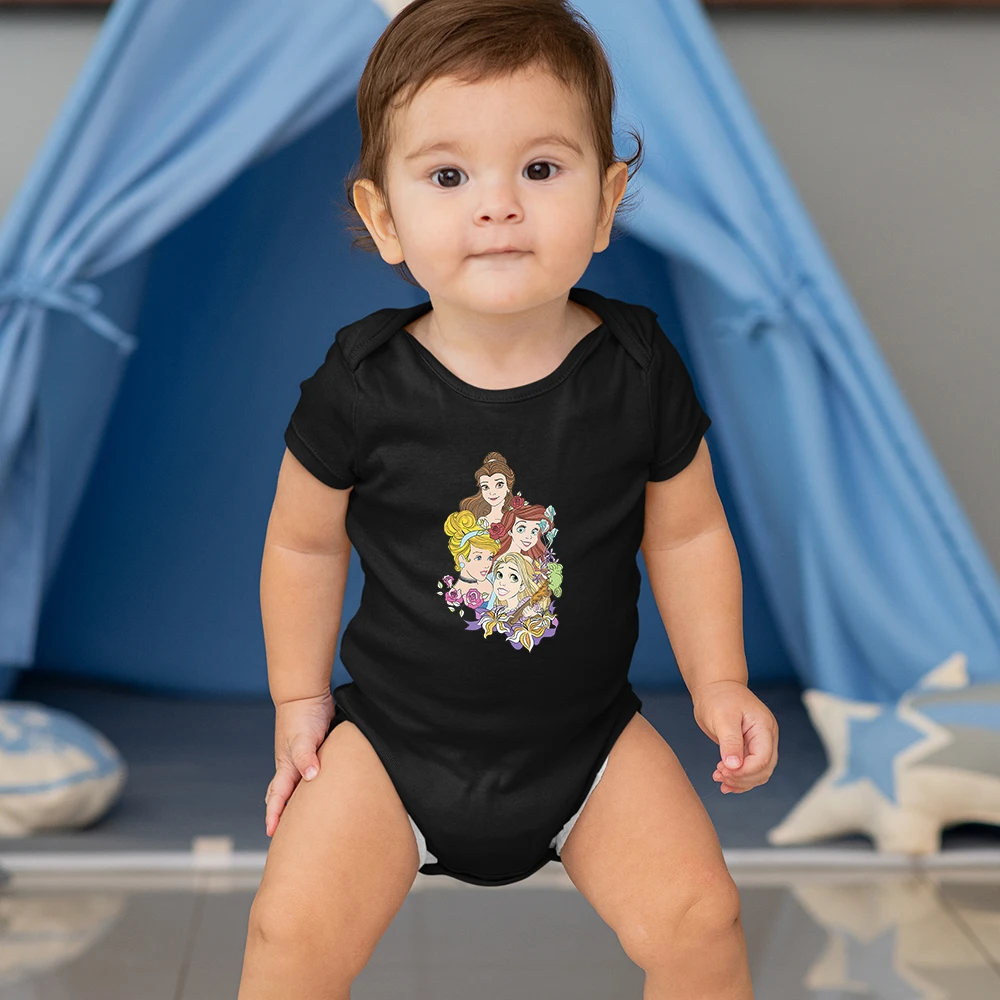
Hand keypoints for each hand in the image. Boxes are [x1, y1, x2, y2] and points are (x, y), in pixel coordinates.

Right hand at [264, 690, 335, 836]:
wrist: (306, 694)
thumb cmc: (302, 714)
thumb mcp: (303, 737)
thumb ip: (306, 756)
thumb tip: (311, 776)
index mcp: (286, 766)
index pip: (278, 797)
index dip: (274, 815)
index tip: (272, 833)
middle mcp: (292, 765)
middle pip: (283, 795)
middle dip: (281, 814)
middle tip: (285, 835)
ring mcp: (301, 758)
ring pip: (296, 786)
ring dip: (295, 801)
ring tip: (301, 819)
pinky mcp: (313, 751)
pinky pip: (310, 774)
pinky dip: (311, 786)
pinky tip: (320, 790)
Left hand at [691, 679, 777, 793]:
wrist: (715, 687)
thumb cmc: (718, 697)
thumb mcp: (722, 717)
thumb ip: (730, 741)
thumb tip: (734, 766)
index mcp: (764, 727)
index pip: (762, 759)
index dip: (744, 771)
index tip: (723, 771)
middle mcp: (766, 737)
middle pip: (763, 769)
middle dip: (742, 778)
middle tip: (719, 776)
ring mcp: (759, 743)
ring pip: (758, 773)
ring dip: (740, 781)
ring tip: (718, 779)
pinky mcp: (749, 747)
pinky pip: (750, 769)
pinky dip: (739, 778)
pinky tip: (725, 783)